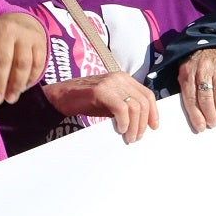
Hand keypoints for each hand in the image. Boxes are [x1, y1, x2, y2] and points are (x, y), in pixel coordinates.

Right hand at [42, 72, 157, 143]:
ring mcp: (110, 83)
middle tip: (137, 137)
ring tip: (129, 137)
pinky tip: (120, 129)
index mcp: (125, 79)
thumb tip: (142, 123)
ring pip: (134, 105)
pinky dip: (124, 121)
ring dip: (134, 125)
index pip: (147, 94)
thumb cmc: (86, 101)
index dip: (153, 112)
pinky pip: (121, 107)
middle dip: (143, 122)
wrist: (61, 96)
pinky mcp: (100, 90)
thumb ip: (126, 106)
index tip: (154, 127)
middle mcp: (120, 78)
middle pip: (143, 101)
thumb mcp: (110, 102)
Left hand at [176, 48, 215, 131]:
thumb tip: (194, 116)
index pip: (191, 98)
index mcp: (188, 72)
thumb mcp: (185, 73)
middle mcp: (203, 69)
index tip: (200, 127)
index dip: (196, 115)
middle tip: (211, 124)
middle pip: (206, 98)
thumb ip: (187, 90)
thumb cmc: (196, 64)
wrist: (211, 44)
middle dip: (209, 115)